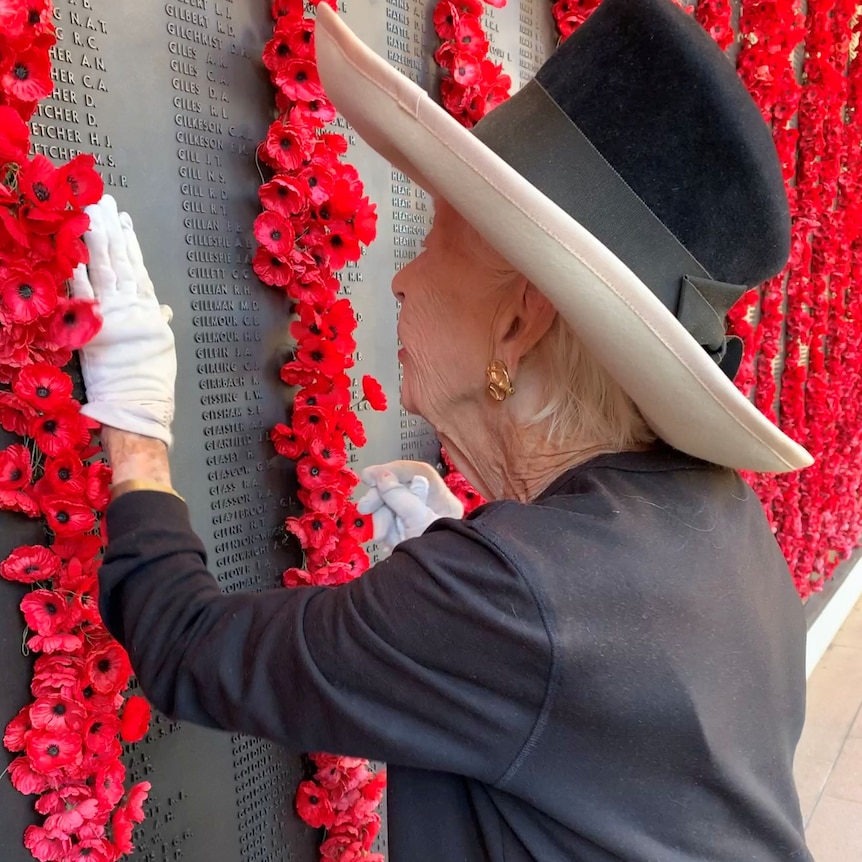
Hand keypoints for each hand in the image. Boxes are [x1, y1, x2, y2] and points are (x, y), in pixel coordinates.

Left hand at [70, 195, 175, 445]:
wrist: (139, 402)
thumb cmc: (151, 379)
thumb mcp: (161, 346)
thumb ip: (158, 322)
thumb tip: (161, 309)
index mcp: (148, 309)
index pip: (137, 267)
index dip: (129, 242)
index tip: (123, 219)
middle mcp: (131, 306)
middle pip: (120, 261)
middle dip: (111, 230)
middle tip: (104, 203)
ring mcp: (112, 314)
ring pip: (104, 269)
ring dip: (96, 241)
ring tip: (92, 215)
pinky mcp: (94, 325)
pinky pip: (84, 293)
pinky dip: (78, 272)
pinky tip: (71, 252)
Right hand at [357, 460, 464, 551]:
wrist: (432, 593)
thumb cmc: (433, 557)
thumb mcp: (417, 523)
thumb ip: (401, 498)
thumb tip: (384, 477)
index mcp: (444, 500)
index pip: (417, 473)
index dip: (393, 470)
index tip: (369, 475)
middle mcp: (433, 507)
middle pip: (401, 489)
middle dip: (381, 499)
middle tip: (364, 508)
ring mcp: (419, 521)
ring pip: (392, 506)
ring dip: (381, 519)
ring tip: (380, 537)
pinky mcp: (407, 534)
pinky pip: (390, 524)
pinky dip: (384, 530)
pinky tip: (384, 541)